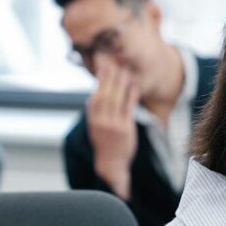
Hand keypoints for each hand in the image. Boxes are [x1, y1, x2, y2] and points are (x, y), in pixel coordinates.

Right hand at [88, 56, 139, 200]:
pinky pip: (129, 107)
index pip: (94, 95)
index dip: (99, 80)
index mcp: (92, 119)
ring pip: (117, 99)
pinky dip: (131, 95)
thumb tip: (96, 92)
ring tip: (124, 71)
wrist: (111, 162)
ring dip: (121, 83)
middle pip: (105, 94)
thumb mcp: (95, 125)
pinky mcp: (126, 128)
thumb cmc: (104, 141)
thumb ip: (96, 110)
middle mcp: (101, 121)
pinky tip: (134, 86)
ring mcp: (113, 125)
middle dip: (110, 77)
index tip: (103, 67)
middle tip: (115, 64)